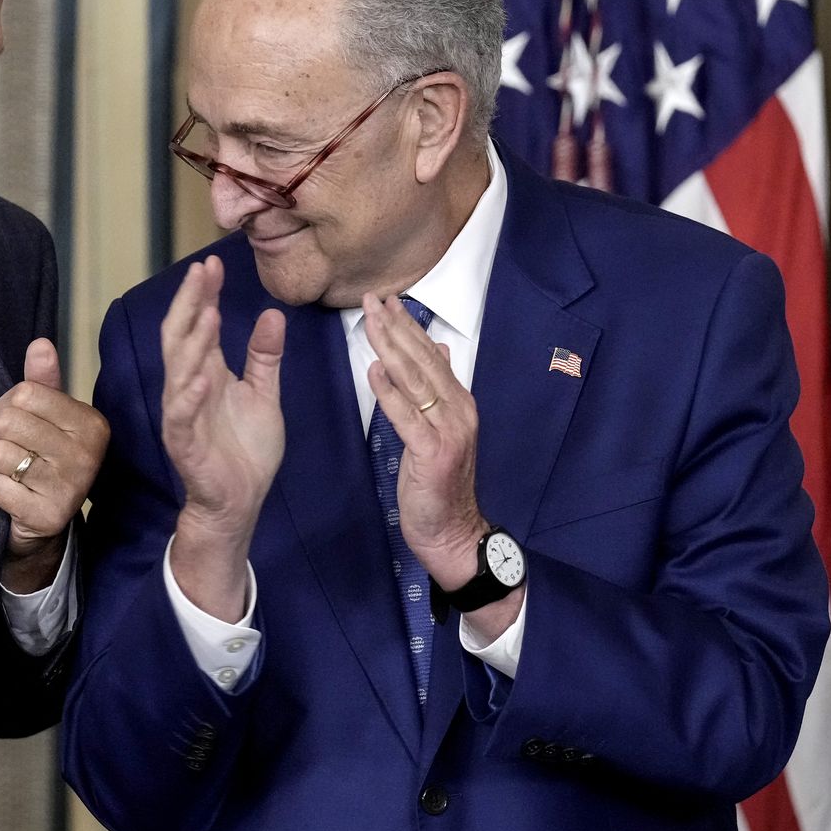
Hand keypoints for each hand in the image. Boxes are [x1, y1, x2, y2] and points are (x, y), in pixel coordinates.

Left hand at [0, 338, 109, 592]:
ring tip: (5, 470)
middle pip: (8, 422)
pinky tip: (7, 492)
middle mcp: (86, 454)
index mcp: (91, 424)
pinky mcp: (46, 515)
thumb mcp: (48, 417)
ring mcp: (69, 487)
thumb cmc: (45, 460)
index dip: (6, 405)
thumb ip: (42, 381)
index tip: (11, 421)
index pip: (25, 393)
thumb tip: (40, 344)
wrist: (46, 522)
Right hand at [160, 256, 285, 621]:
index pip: (200, 325)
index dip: (204, 295)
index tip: (213, 264)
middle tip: (202, 272)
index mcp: (207, 373)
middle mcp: (190, 387)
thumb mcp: (264, 395)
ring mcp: (184, 415)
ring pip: (179, 371)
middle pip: (182, 337)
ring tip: (207, 312)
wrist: (239, 502)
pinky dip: (190, 396)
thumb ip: (264, 357)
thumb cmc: (246, 450)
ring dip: (192, 342)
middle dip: (191, 304)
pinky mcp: (185, 443)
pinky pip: (183, 417)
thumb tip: (272, 314)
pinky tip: (202, 377)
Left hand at [360, 294, 485, 575]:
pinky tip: (374, 370)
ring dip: (391, 348)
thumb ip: (439, 390)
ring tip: (372, 321)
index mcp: (459, 403)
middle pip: (423, 361)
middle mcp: (458, 411)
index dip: (408, 327)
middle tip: (374, 298)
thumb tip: (440, 349)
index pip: (431, 355)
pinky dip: (390, 392)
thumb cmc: (440, 482)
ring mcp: (448, 431)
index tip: (387, 301)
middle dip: (396, 327)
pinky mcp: (433, 453)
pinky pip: (407, 416)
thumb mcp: (442, 430)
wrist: (453, 531)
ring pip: (415, 381)